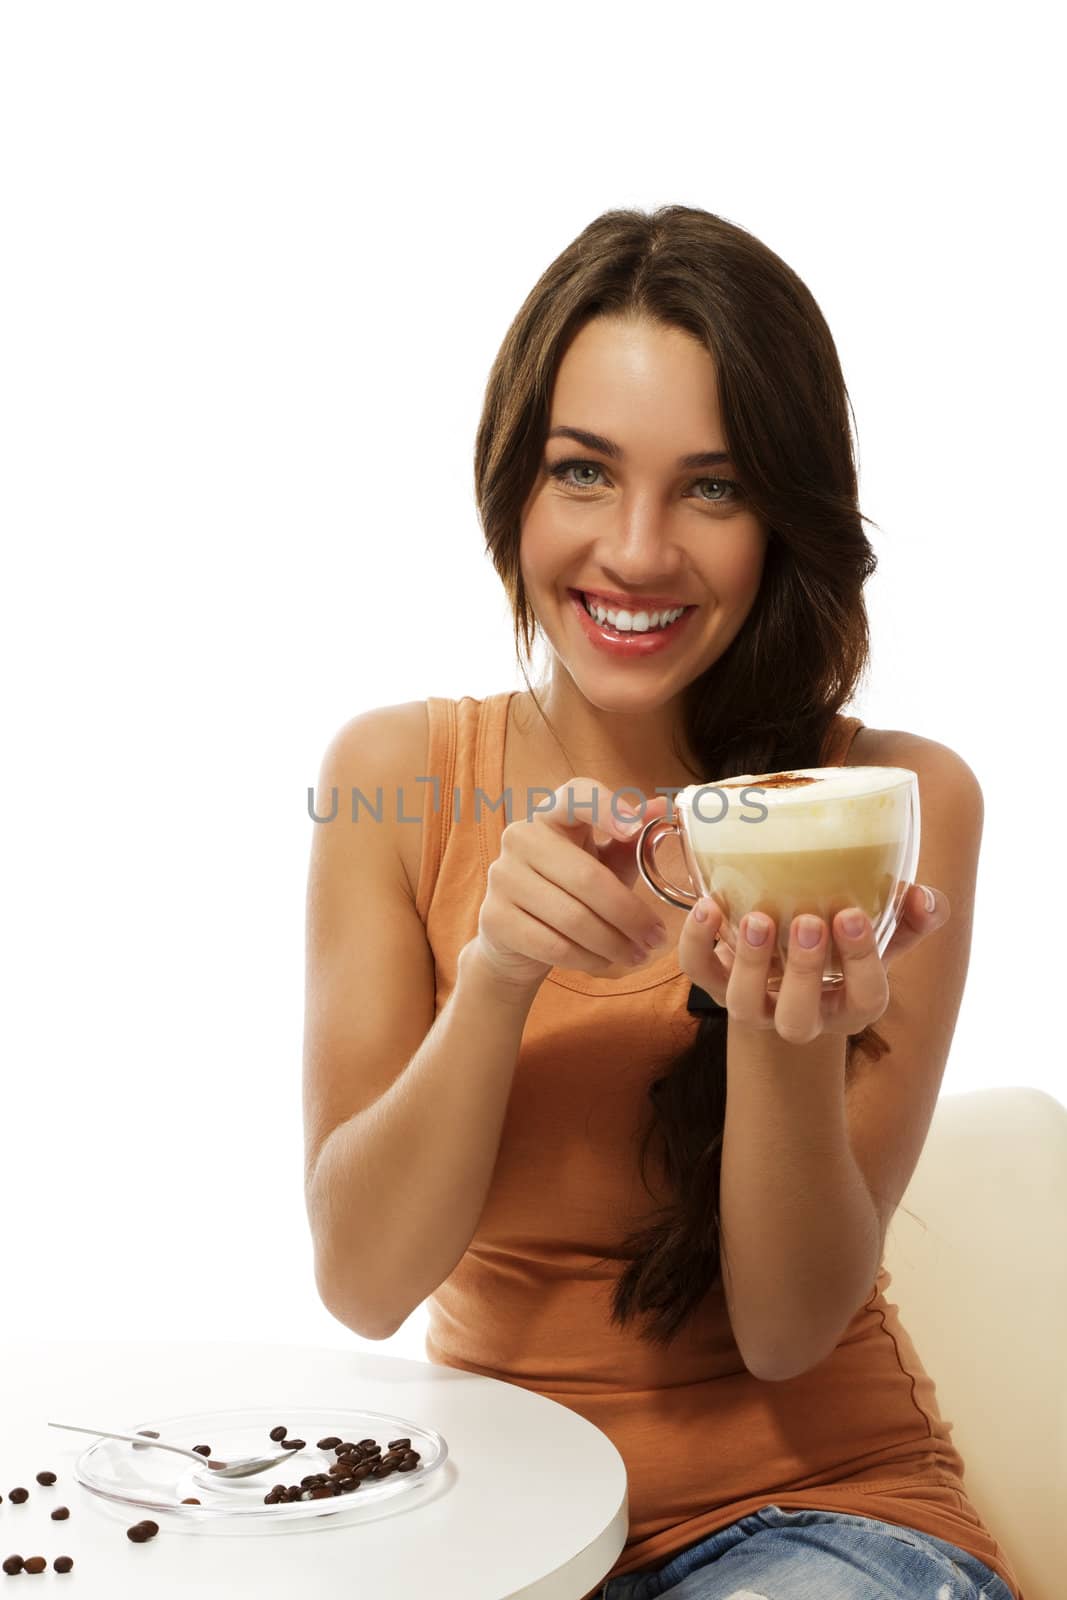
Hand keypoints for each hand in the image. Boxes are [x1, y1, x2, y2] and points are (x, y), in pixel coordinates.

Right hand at [474, 783, 672, 991]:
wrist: (516, 937)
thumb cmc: (570, 891)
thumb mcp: (603, 863)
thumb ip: (631, 841)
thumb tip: (662, 808)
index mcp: (552, 814)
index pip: (577, 794)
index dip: (606, 808)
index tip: (634, 830)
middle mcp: (520, 837)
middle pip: (587, 877)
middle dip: (630, 914)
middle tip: (656, 937)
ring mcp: (503, 876)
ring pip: (573, 918)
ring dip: (614, 943)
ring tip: (638, 955)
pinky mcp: (494, 917)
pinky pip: (553, 944)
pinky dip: (588, 958)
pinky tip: (606, 962)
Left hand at [677, 883, 950, 1043]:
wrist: (789, 965)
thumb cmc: (843, 945)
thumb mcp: (883, 933)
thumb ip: (910, 917)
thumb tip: (927, 900)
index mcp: (850, 1006)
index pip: (865, 997)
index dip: (860, 960)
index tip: (852, 915)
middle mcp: (801, 1016)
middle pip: (799, 1018)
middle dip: (803, 971)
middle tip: (807, 921)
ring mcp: (754, 1004)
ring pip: (744, 1004)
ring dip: (749, 963)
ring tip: (756, 918)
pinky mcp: (715, 983)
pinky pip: (698, 972)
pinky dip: (696, 941)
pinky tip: (709, 905)